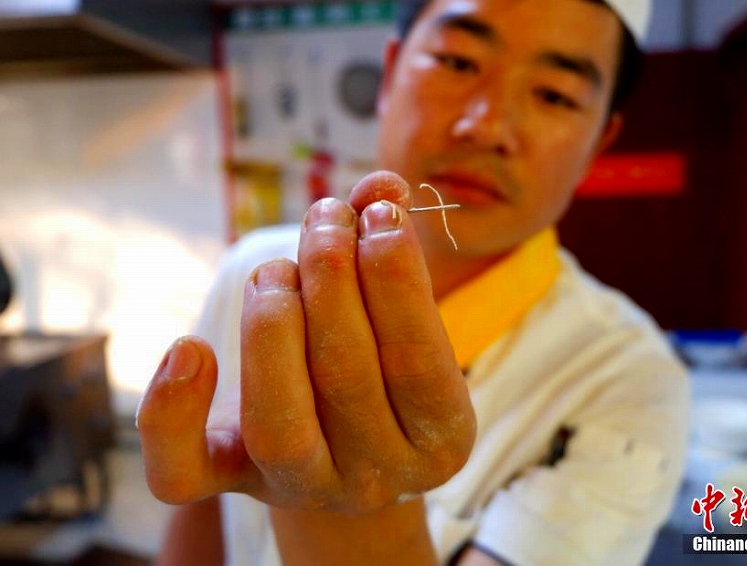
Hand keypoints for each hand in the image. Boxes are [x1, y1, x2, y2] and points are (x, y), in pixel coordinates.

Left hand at [137, 171, 476, 513]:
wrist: (346, 445)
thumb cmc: (383, 364)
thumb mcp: (407, 319)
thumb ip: (398, 251)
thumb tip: (381, 186)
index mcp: (438, 443)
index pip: (418, 364)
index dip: (396, 280)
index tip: (378, 214)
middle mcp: (374, 480)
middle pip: (345, 379)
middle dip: (331, 277)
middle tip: (324, 217)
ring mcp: (301, 488)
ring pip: (275, 425)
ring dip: (271, 325)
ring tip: (275, 268)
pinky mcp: (229, 486)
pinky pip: (182, 475)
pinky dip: (172, 411)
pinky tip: (188, 349)